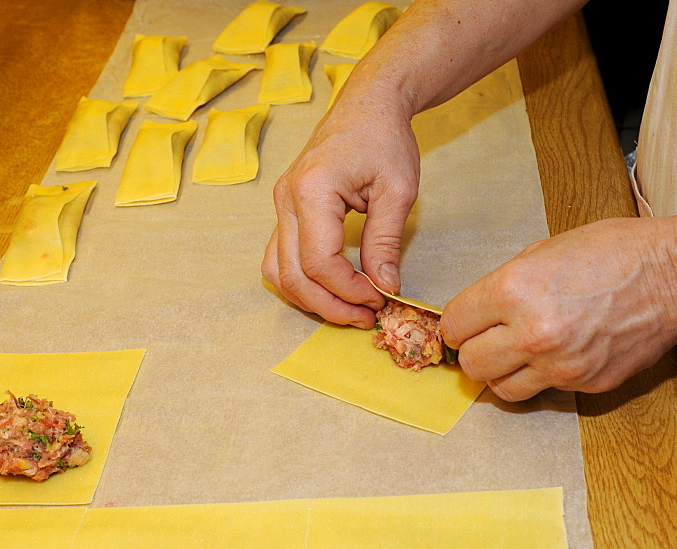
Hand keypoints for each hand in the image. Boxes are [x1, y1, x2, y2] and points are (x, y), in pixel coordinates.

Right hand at [262, 93, 420, 328]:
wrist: (368, 104)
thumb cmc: (384, 138)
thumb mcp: (398, 190)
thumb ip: (386, 242)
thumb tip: (385, 287)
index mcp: (312, 191)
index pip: (319, 262)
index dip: (349, 290)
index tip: (379, 299)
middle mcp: (285, 201)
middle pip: (293, 275)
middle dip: (329, 305)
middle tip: (365, 317)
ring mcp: (280, 206)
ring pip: (278, 271)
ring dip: (310, 299)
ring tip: (348, 309)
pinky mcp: (285, 211)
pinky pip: (279, 257)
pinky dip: (300, 281)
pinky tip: (330, 289)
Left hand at [438, 217, 676, 400]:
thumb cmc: (614, 253)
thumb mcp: (543, 251)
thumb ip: (503, 285)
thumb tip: (477, 312)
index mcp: (513, 290)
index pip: (453, 325)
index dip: (457, 324)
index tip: (466, 323)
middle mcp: (532, 333)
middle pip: (471, 364)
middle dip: (474, 351)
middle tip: (489, 339)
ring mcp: (560, 365)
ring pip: (501, 389)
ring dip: (503, 372)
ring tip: (519, 353)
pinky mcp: (585, 384)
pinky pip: (544, 391)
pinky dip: (543, 377)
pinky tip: (559, 353)